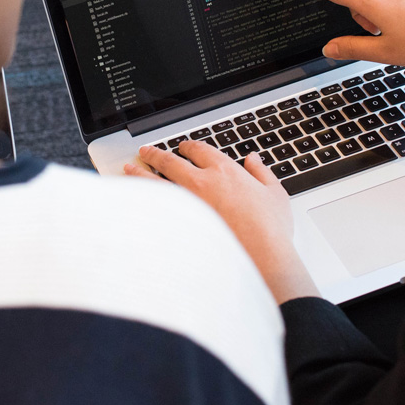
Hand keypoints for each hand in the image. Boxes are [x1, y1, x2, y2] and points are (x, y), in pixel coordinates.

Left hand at [126, 141, 319, 302]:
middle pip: (170, 161)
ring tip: (129, 169)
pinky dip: (142, 201)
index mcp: (224, 171)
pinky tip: (134, 200)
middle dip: (156, 154)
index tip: (183, 147)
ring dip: (140, 173)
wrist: (260, 258)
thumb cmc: (269, 229)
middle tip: (146, 151)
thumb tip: (253, 160)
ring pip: (155, 182)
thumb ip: (262, 173)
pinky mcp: (178, 225)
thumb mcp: (275, 194)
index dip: (189, 146)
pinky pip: (154, 208)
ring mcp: (186, 204)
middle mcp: (201, 182)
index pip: (200, 150)